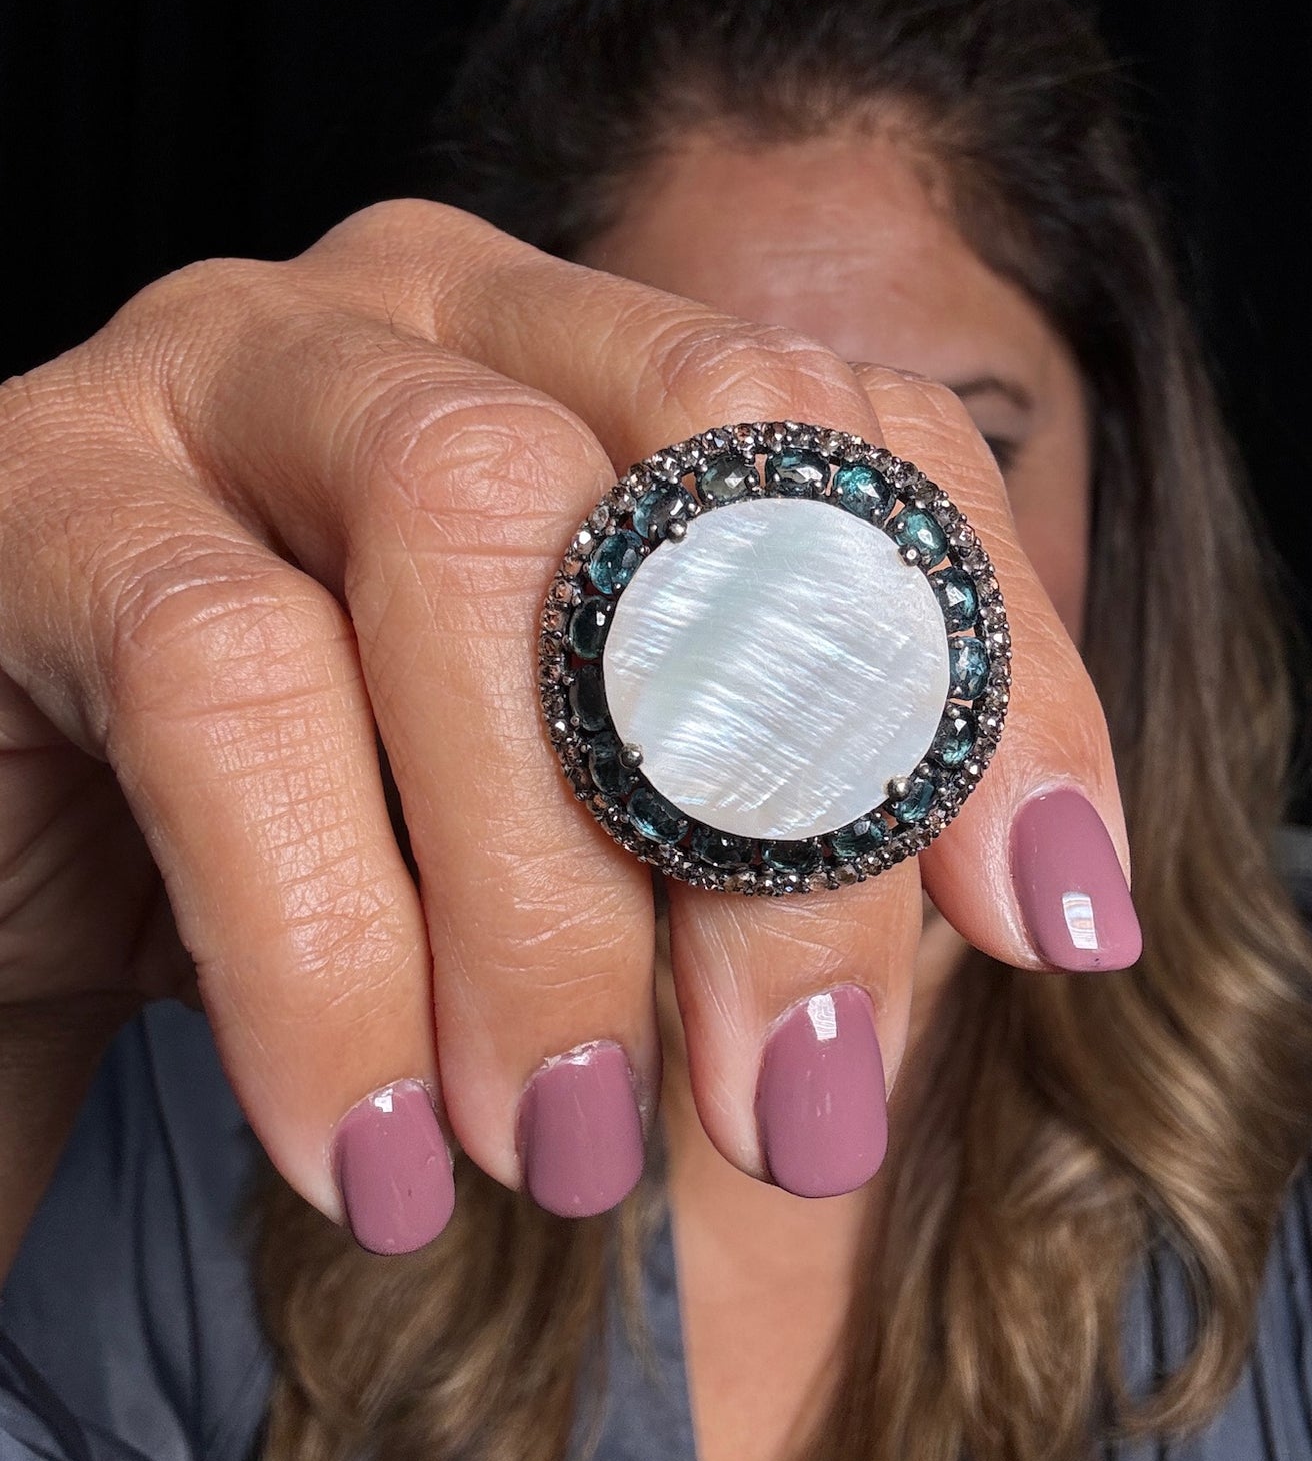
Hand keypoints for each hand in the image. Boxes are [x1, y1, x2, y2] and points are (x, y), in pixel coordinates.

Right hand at [0, 200, 1136, 1256]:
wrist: (37, 855)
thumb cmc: (354, 837)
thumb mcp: (604, 834)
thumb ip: (791, 824)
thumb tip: (1052, 910)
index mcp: (599, 355)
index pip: (864, 452)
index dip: (990, 680)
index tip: (1061, 929)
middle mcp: (433, 304)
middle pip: (695, 482)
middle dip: (781, 824)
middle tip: (787, 1114)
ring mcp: (227, 355)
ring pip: (470, 536)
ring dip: (546, 900)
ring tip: (566, 1156)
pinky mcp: (40, 484)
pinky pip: (222, 677)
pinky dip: (325, 946)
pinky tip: (365, 1153)